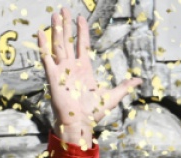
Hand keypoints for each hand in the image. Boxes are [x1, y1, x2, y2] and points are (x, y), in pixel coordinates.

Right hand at [38, 9, 140, 147]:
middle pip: (68, 40)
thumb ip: (124, 86)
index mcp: (84, 69)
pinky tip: (40, 33)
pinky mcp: (52, 76)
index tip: (80, 17)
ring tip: (54, 14)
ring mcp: (61, 70)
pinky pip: (46, 58)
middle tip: (63, 9)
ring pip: (58, 45)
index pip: (82, 44)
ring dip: (56, 30)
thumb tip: (139, 81)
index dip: (81, 31)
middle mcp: (71, 66)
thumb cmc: (93, 113)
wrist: (79, 123)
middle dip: (66, 25)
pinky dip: (43, 45)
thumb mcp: (112, 96)